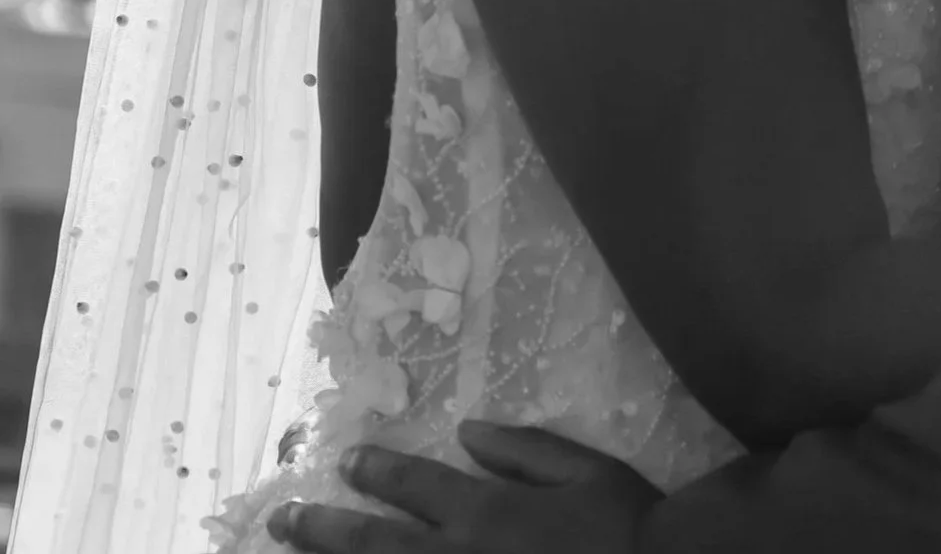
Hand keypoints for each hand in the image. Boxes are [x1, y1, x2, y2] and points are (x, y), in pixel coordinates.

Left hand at [268, 425, 659, 552]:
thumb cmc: (626, 529)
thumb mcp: (586, 472)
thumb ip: (524, 450)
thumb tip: (468, 431)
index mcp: (485, 512)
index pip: (415, 485)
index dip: (377, 471)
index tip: (348, 460)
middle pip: (374, 545)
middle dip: (323, 531)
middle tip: (281, 519)